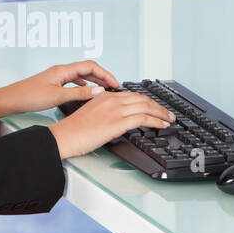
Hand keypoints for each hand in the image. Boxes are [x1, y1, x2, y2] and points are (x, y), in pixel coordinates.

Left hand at [0, 60, 123, 119]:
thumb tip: (99, 90)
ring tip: (104, 90)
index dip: (105, 73)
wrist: (11, 100)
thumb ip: (80, 93)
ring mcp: (57, 76)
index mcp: (63, 70)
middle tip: (113, 87)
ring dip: (94, 81)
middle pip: (87, 69)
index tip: (115, 83)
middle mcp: (61, 70)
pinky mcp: (54, 83)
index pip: (90, 66)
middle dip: (102, 76)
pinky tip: (86, 93)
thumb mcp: (58, 96)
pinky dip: (83, 85)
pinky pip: (73, 81)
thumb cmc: (29, 97)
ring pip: (81, 75)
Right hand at [47, 89, 174, 159]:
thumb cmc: (74, 130)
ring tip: (169, 119)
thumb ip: (107, 113)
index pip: (133, 95)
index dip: (148, 101)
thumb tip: (121, 121)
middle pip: (142, 98)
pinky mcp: (117, 122)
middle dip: (158, 106)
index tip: (155, 107)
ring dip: (161, 113)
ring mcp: (115, 110)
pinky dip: (156, 121)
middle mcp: (111, 100)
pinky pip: (143, 119)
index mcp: (105, 96)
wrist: (64, 136)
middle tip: (168, 113)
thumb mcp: (92, 114)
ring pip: (146, 106)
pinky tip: (162, 125)